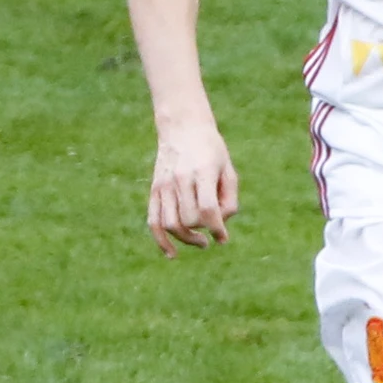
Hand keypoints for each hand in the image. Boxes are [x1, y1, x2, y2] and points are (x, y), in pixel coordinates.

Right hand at [147, 123, 238, 256]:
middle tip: (214, 230)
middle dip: (203, 230)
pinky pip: (153, 221)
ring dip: (186, 239)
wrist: (182, 127)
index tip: (223, 238)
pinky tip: (172, 254)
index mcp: (202, 173)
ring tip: (201, 242)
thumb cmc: (212, 150)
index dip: (217, 229)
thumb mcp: (229, 170)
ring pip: (170, 224)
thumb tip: (221, 227)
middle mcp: (180, 180)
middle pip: (189, 219)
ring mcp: (164, 186)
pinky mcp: (155, 190)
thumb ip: (229, 199)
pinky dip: (161, 241)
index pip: (207, 210)